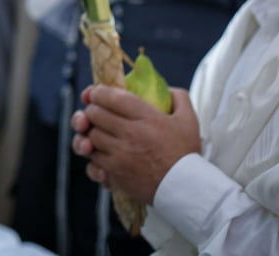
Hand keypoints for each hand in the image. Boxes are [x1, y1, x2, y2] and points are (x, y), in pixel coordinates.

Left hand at [70, 84, 201, 204]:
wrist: (186, 189)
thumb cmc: (186, 154)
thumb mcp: (189, 120)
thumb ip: (178, 98)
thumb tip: (165, 88)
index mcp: (146, 117)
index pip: (110, 96)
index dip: (97, 92)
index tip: (95, 94)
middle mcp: (130, 133)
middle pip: (94, 114)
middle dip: (91, 111)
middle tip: (96, 113)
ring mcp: (120, 154)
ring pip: (89, 136)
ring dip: (90, 133)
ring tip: (98, 133)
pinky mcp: (114, 173)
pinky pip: (91, 160)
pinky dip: (93, 156)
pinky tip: (100, 153)